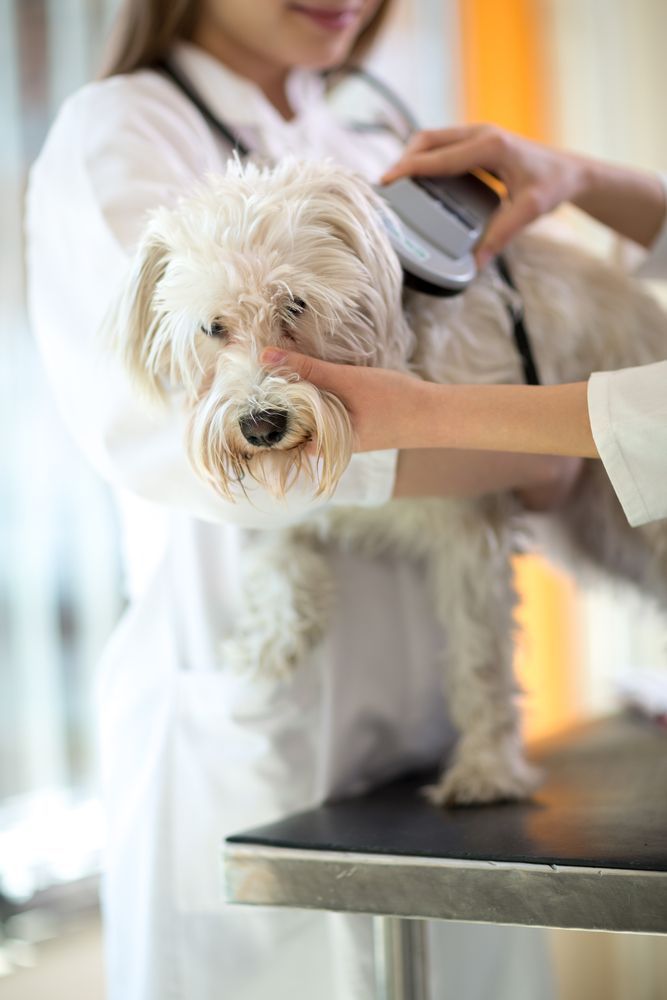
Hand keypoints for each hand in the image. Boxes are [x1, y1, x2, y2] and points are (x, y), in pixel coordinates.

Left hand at [260, 348, 426, 451]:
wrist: (434, 413)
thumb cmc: (393, 401)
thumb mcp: (346, 380)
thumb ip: (307, 369)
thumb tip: (266, 356)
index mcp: (323, 446)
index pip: (277, 438)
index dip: (259, 419)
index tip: (242, 398)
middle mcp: (327, 446)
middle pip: (288, 427)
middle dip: (272, 405)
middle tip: (250, 380)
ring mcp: (338, 435)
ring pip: (304, 417)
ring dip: (291, 398)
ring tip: (269, 375)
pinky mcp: (348, 423)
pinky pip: (319, 411)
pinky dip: (310, 396)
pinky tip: (302, 377)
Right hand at [382, 124, 589, 266]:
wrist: (571, 172)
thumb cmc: (553, 186)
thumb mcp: (529, 212)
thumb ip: (501, 236)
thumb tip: (474, 265)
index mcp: (490, 146)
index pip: (438, 156)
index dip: (409, 168)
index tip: (386, 181)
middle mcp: (481, 134)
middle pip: (428, 138)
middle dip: (404, 159)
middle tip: (387, 186)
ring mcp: (479, 135)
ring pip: (433, 139)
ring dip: (414, 158)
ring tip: (399, 185)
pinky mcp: (478, 143)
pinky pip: (444, 147)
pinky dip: (427, 160)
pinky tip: (421, 182)